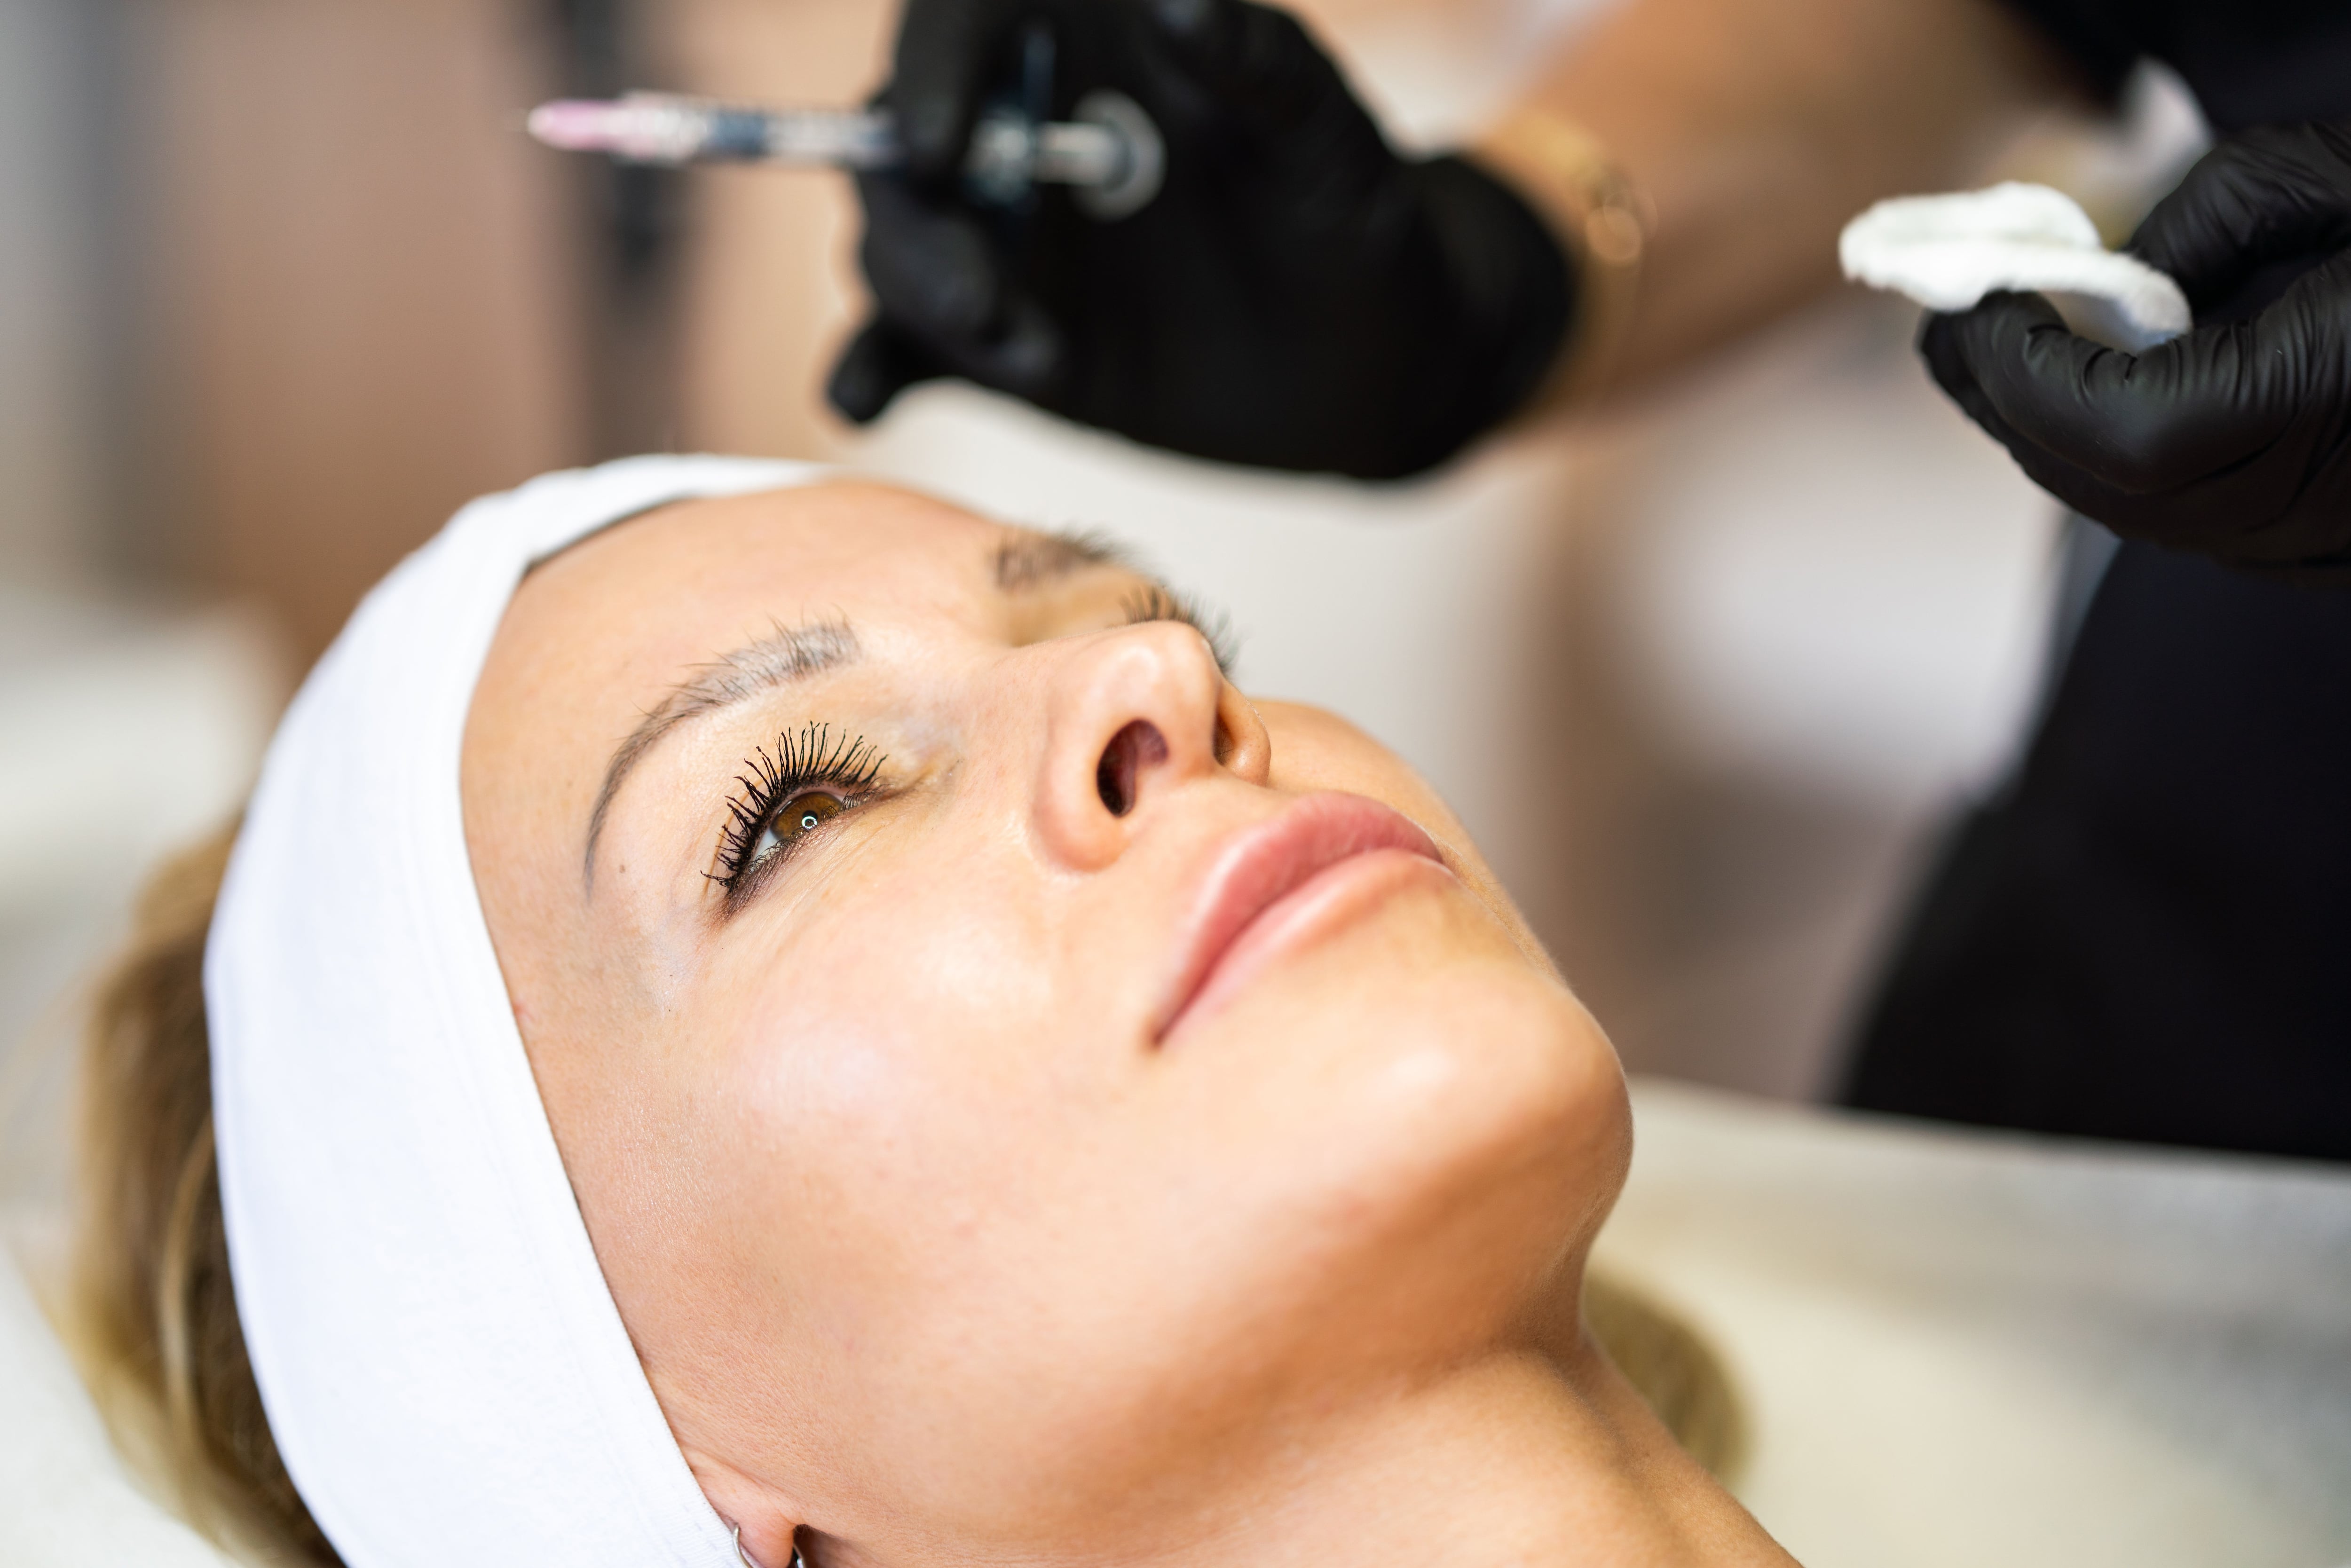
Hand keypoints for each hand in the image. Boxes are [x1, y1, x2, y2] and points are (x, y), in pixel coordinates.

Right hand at [827, 0, 1572, 479]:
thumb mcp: (1331, 144)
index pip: (969, 22)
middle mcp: (1018, 133)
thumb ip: (1262, 68)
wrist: (1373, 364)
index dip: (933, 69)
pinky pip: (904, 346)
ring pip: (896, 248)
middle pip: (900, 149)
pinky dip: (870, 367)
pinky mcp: (995, 335)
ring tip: (1040, 361)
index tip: (941, 146)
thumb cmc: (1358, 222)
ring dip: (928, 303)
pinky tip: (862, 402)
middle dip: (918, 225)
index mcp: (1089, 43)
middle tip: (982, 303)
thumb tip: (1178, 2)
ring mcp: (1000, 239)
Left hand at [1920, 124, 2350, 575]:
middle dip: (2009, 409)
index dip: (2019, 376)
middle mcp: (2315, 501)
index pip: (2110, 429)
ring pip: (2136, 515)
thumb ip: (2204, 222)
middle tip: (1956, 336)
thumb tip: (2108, 283)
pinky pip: (2191, 524)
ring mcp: (2321, 544)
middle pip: (2102, 485)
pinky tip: (2097, 403)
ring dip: (2054, 441)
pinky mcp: (2327, 554)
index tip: (1975, 309)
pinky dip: (2120, 468)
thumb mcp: (2335, 179)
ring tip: (2004, 363)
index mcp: (2317, 402)